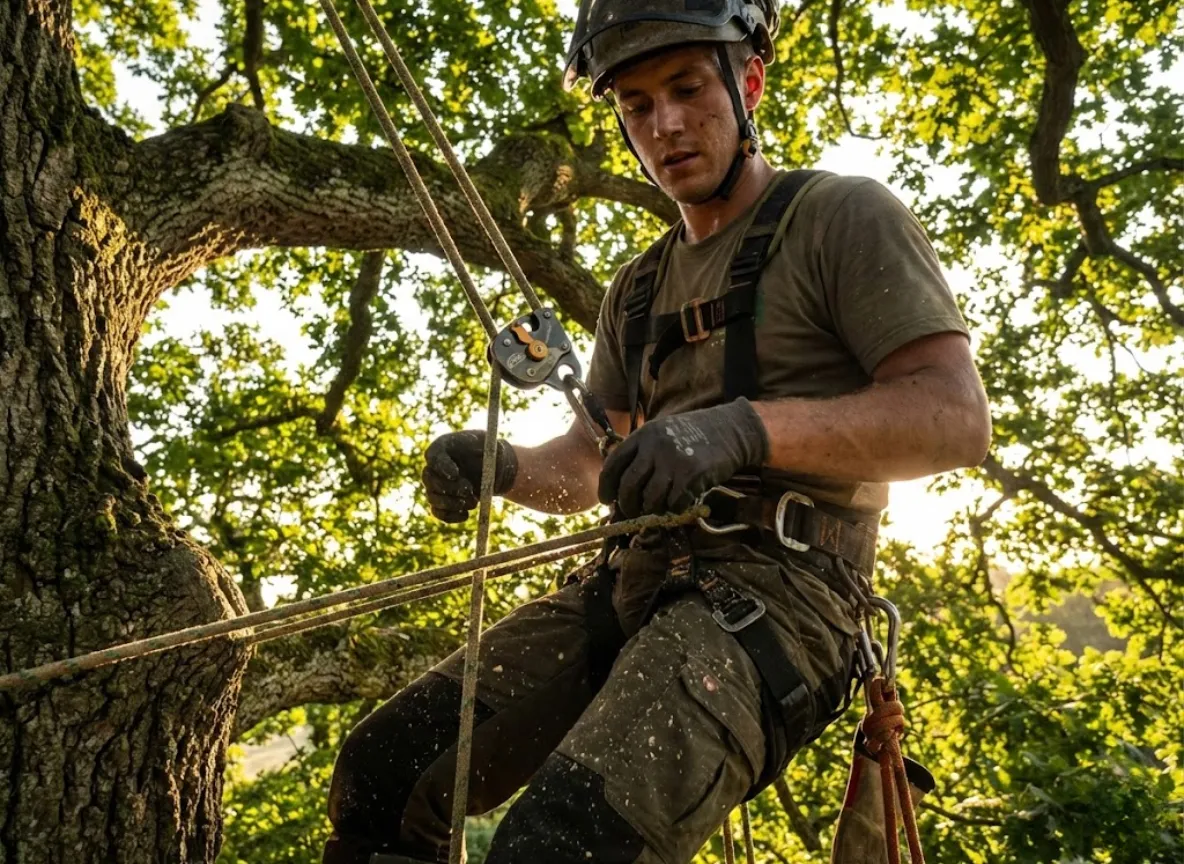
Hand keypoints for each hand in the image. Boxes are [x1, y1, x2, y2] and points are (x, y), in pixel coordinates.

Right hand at [422, 431, 517, 522]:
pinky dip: (451, 516)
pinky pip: (438, 513)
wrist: (491, 467)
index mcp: (442, 448)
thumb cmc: (489, 451)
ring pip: (433, 497)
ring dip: (452, 503)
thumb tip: (492, 454)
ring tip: (474, 502)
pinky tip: (466, 515)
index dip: (442, 466)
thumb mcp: (489, 444)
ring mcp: (434, 486)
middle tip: (468, 490)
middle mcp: (433, 467)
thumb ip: (488, 448)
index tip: (455, 474)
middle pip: (429, 479)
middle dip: (448, 487)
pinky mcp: (440, 502)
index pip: (433, 456)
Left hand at [598, 399, 768, 516]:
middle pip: (628, 486)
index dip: (606, 486)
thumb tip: (622, 487)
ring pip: (650, 499)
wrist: (730, 430)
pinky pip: (673, 504)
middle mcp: (655, 446)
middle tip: (631, 512)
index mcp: (643, 435)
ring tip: (657, 509)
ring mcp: (673, 461)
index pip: (614, 464)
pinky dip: (673, 510)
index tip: (606, 500)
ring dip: (651, 510)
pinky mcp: (691, 475)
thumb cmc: (694, 435)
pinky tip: (678, 505)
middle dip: (626, 504)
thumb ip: (643, 453)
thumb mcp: (663, 433)